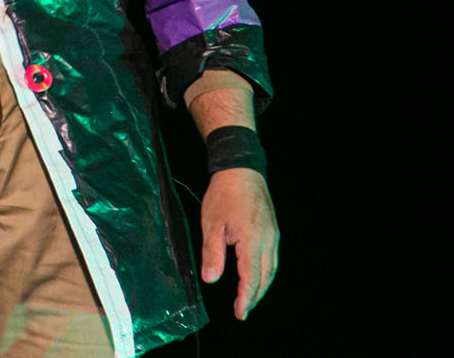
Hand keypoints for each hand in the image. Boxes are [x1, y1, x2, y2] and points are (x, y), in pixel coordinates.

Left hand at [199, 167, 278, 319]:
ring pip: (271, 269)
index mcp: (251, 240)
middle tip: (243, 310)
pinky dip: (264, 272)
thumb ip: (212, 253)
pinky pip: (272, 258)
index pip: (251, 277)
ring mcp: (273, 235)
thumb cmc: (223, 195)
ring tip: (249, 298)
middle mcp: (267, 241)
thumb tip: (211, 279)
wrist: (241, 170)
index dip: (245, 298)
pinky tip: (256, 275)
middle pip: (265, 277)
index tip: (239, 313)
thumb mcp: (211, 223)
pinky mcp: (272, 231)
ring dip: (261, 286)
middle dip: (255, 296)